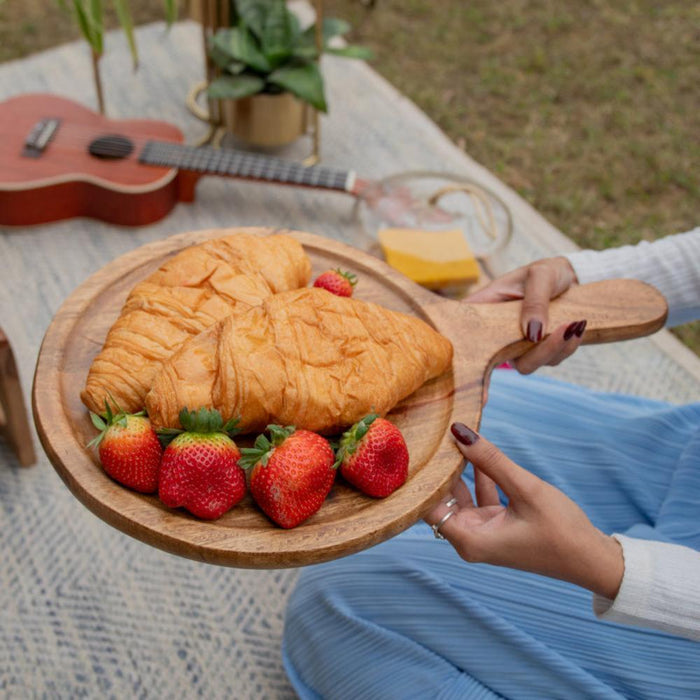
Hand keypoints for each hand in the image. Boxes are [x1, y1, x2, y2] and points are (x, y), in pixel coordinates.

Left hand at [426, 423, 623, 598]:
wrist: (592, 560)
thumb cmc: (561, 531)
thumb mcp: (525, 488)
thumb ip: (490, 460)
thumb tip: (459, 431)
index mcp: (469, 540)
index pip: (426, 505)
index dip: (421, 476)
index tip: (418, 447)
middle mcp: (469, 539)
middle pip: (440, 499)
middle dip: (439, 468)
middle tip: (434, 434)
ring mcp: (481, 533)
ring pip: (459, 496)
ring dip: (459, 469)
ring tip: (453, 437)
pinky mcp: (494, 526)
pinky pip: (477, 497)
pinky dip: (478, 477)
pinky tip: (478, 452)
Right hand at [468, 256, 585, 373]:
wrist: (574, 277)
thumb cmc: (549, 271)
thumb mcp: (540, 276)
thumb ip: (535, 302)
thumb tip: (532, 334)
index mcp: (487, 307)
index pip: (463, 329)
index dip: (461, 346)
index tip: (466, 359)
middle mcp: (498, 331)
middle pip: (497, 358)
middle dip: (533, 353)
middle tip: (561, 332)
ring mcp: (517, 344)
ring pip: (527, 364)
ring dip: (555, 349)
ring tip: (575, 324)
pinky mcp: (537, 350)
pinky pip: (550, 360)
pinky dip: (566, 347)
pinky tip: (577, 327)